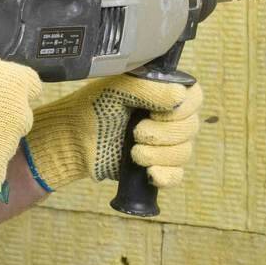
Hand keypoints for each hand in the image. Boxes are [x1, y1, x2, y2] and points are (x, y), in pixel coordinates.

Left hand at [24, 74, 203, 191]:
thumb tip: (180, 95)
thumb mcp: (117, 90)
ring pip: (184, 152)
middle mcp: (167, 118)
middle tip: (136, 132)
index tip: (154, 112)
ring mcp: (162, 144)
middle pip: (191, 128)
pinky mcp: (154, 167)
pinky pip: (176, 176)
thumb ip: (148, 89)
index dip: (182, 108)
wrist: (71, 141)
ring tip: (134, 153)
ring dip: (160, 154)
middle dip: (164, 133)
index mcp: (162, 94)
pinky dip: (166, 175)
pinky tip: (150, 173)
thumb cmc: (92, 108)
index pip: (194, 97)